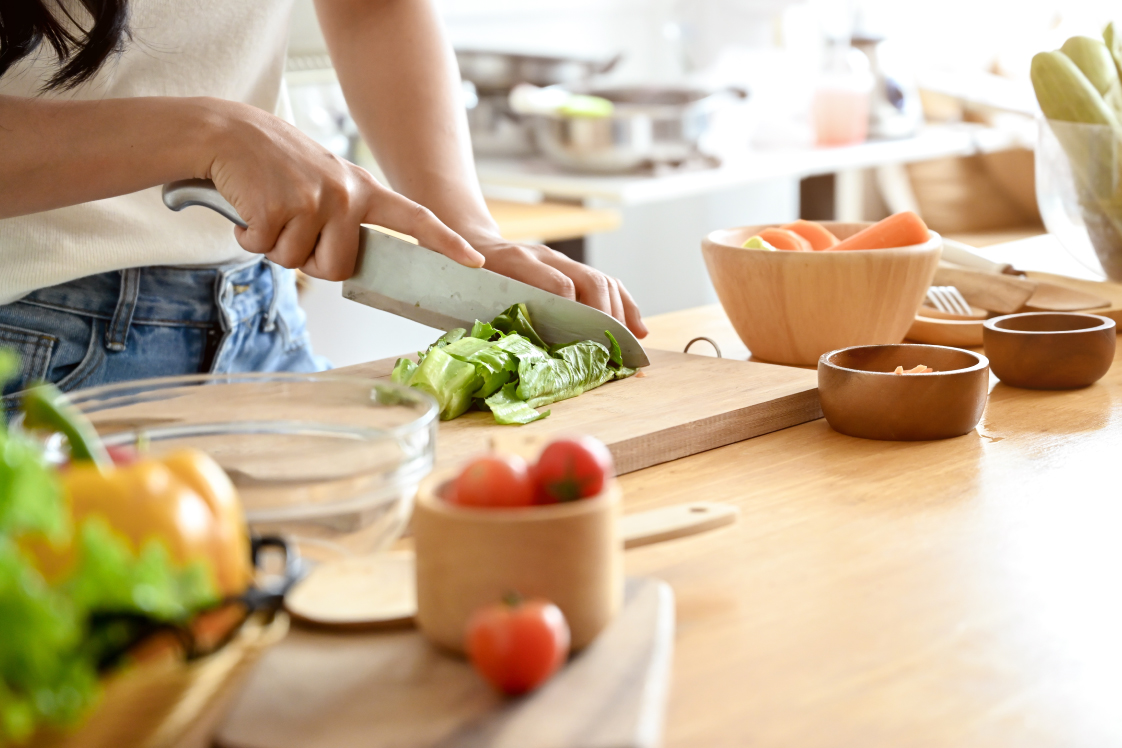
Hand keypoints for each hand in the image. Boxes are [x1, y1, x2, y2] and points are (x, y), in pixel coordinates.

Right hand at [200, 99, 483, 280]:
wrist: (229, 131)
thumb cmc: (277, 166)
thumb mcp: (326, 183)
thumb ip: (346, 219)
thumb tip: (345, 265)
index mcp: (364, 190)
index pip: (415, 219)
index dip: (445, 243)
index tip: (473, 261)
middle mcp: (346, 194)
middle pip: (338, 267)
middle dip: (309, 261)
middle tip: (291, 228)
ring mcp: (315, 199)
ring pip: (297, 262)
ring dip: (275, 246)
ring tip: (270, 209)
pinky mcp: (280, 206)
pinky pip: (265, 249)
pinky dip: (249, 237)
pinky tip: (249, 207)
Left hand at [466, 234, 646, 337]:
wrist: (469, 242)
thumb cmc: (468, 278)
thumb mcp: (470, 295)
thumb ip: (494, 317)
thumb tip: (518, 353)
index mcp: (516, 262)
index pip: (558, 284)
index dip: (575, 311)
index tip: (585, 340)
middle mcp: (544, 257)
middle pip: (589, 280)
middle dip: (606, 316)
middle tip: (614, 350)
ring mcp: (560, 260)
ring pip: (603, 280)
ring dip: (621, 313)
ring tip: (630, 344)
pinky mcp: (570, 267)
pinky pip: (606, 282)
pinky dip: (625, 305)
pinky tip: (637, 329)